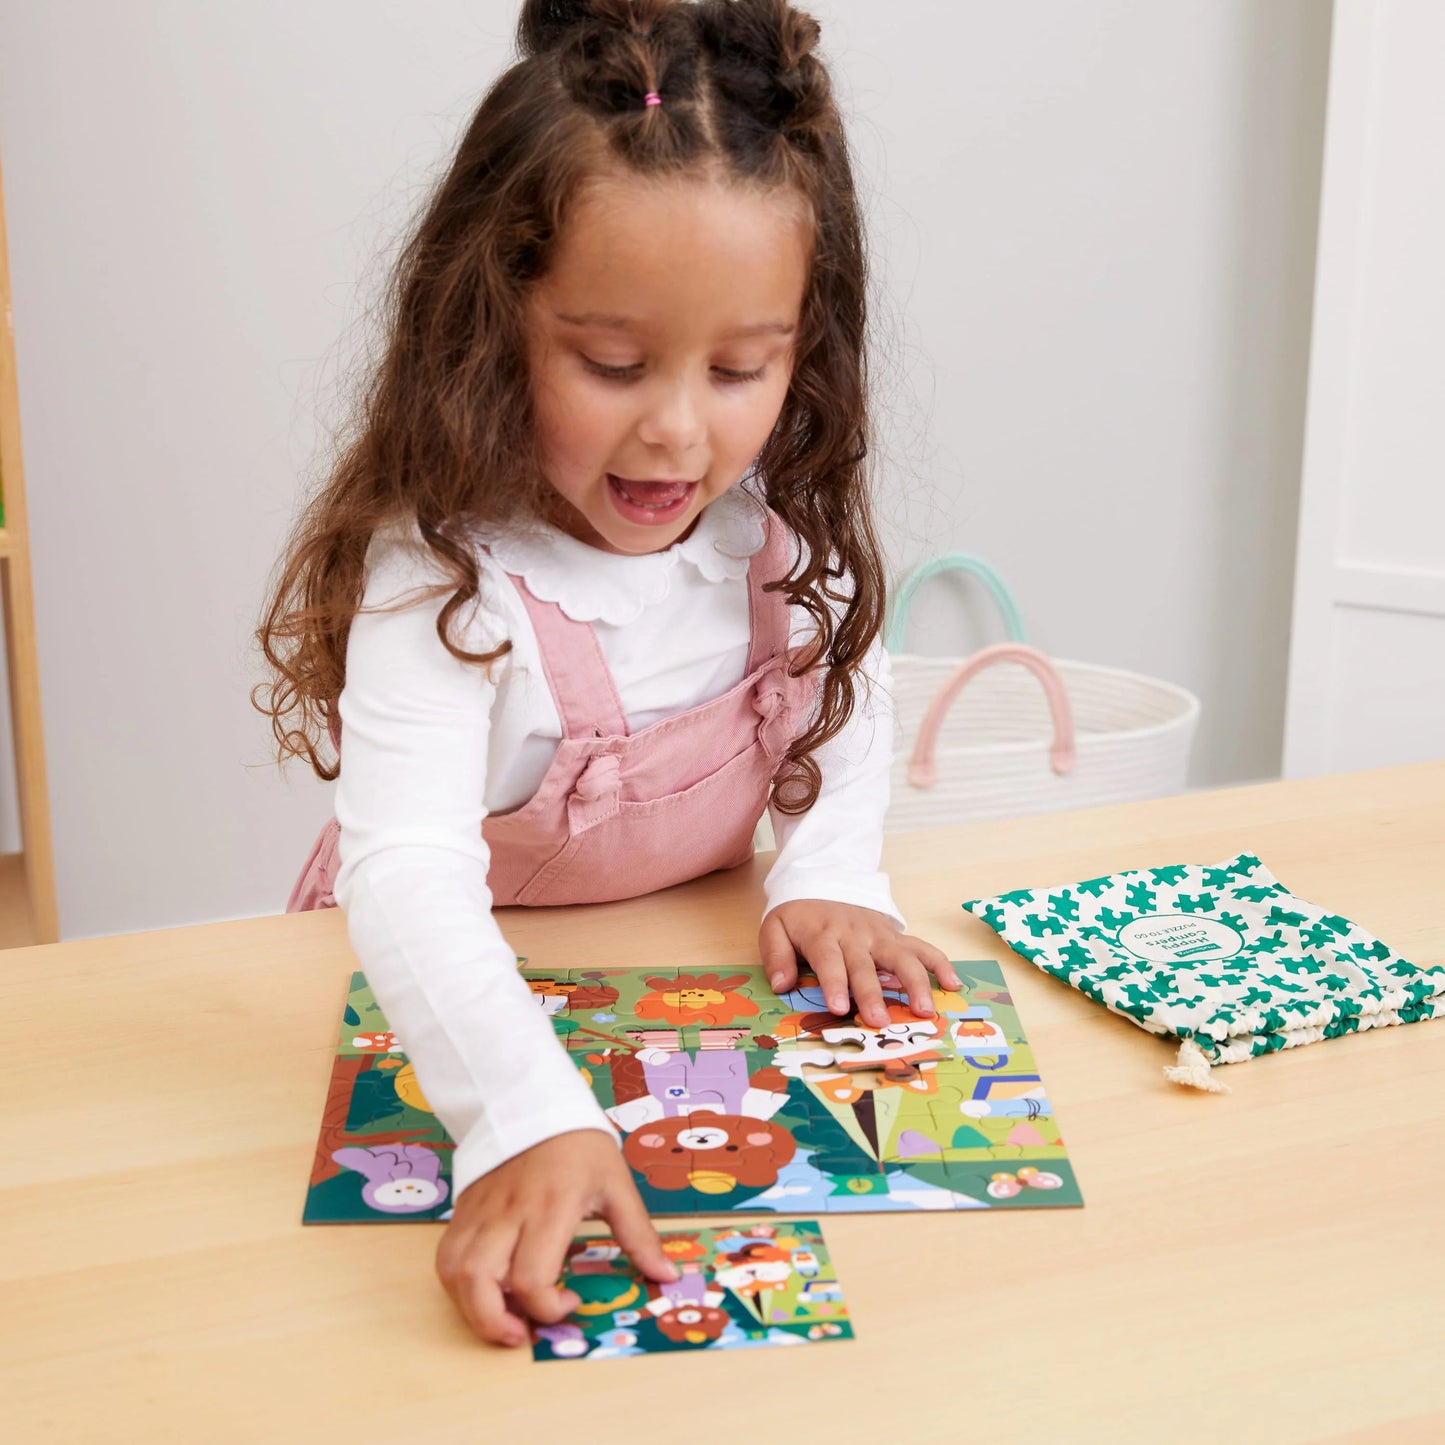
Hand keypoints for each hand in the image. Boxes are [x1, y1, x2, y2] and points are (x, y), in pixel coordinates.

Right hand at [435, 1129, 676, 1346]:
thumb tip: (665, 1274)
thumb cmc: (578, 1141)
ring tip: (502, 1317)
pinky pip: (446, 1256)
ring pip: (454, 1273)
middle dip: (495, 1324)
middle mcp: (508, 1213)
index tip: (571, 1299)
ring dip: (472, 1307)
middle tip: (522, 1334)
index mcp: (550, 1206)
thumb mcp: (616, 1183)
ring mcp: (479, 1211)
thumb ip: (638, 1234)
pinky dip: (458, 1284)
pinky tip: (484, 1288)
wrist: (530, 1097)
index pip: (531, 1277)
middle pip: (479, 1283)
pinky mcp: (462, 1209)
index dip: (548, 1307)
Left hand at [759, 900, 958, 1027]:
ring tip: (925, 1009)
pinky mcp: (894, 936)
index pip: (829, 961)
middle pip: (865, 966)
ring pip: (901, 957)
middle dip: (873, 994)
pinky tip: (953, 983)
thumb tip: (782, 985)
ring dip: (915, 982)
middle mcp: (854, 936)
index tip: (840, 1007)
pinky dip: (939, 963)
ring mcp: (878, 935)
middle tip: (880, 1021)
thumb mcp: (774, 928)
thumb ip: (777, 956)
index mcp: (822, 935)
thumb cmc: (798, 916)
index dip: (835, 984)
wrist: (822, 880)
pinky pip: (921, 947)